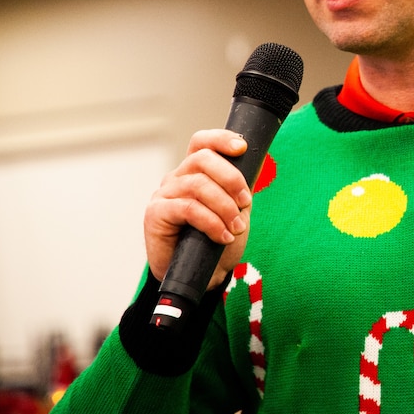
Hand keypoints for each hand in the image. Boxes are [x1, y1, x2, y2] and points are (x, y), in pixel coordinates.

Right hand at [144, 130, 252, 290]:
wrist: (202, 275)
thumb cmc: (217, 240)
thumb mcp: (236, 208)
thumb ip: (240, 185)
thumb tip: (257, 159)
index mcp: (195, 172)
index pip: (202, 142)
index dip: (221, 139)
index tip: (242, 147)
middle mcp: (177, 178)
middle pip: (202, 158)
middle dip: (231, 178)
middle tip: (245, 202)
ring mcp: (164, 194)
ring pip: (198, 185)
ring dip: (225, 207)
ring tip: (236, 227)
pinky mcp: (155, 214)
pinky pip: (188, 209)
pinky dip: (212, 222)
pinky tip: (223, 236)